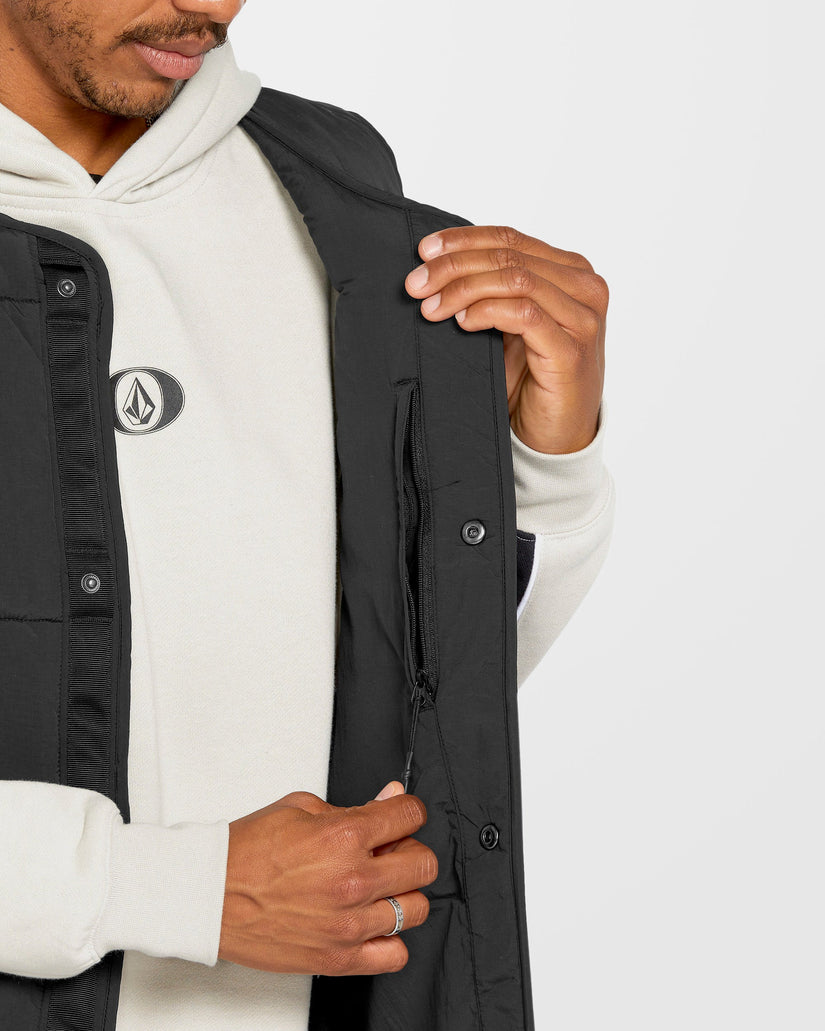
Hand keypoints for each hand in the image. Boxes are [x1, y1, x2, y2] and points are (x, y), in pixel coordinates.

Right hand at [218, 781, 435, 974]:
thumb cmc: (247, 852)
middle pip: (424, 864)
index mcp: (344, 836)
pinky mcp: (338, 958)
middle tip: (390, 851)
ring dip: (403, 894)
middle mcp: (353, 880)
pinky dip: (391, 939)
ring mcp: (348, 923)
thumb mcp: (300, 808)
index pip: (410, 815)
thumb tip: (389, 798)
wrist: (209, 894)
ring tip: (379, 888)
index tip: (401, 816)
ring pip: (416, 909)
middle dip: (410, 850)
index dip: (407, 811)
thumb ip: (353, 806)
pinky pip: (395, 955)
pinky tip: (373, 924)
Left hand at [404, 225, 607, 454]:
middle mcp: (585, 288)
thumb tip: (435, 265)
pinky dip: (487, 312)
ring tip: (431, 306)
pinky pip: (524, 314)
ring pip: (515, 279)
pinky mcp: (571, 350)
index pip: (510, 238)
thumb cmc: (530, 383)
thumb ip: (491, 291)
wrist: (553, 440)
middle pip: (509, 256)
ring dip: (464, 288)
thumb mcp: (508, 326)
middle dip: (454, 266)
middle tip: (416, 284)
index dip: (463, 240)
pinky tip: (462, 321)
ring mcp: (582, 319)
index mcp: (571, 272)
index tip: (424, 250)